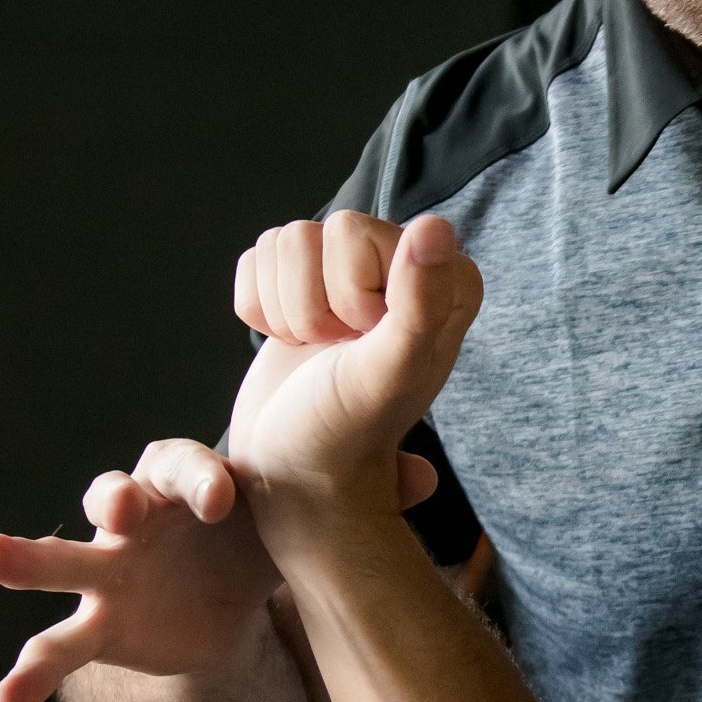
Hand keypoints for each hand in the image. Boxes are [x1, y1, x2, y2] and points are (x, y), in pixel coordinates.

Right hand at [0, 436, 428, 701]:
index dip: (203, 479)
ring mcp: (110, 575)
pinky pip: (55, 651)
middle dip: (114, 499)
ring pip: (62, 560)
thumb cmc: (261, 534)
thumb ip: (355, 499)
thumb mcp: (302, 519)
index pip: (189, 467)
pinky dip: (27, 675)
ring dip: (27, 558)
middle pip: (115, 495)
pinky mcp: (99, 628)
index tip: (227, 496)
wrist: (226, 587)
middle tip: (116, 508)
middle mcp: (139, 519)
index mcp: (190, 483)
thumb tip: (426, 480)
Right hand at [226, 211, 483, 516]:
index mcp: (445, 279)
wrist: (297, 474)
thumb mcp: (391, 373)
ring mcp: (349, 273)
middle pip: (321, 229)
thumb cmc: (349, 431)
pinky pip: (256, 258)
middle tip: (338, 353)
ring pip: (284, 240)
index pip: (360, 232)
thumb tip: (433, 227)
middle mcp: (404, 266)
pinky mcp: (299, 284)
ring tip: (317, 353)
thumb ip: (421, 303)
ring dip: (286, 309)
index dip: (349, 291)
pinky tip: (292, 345)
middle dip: (314, 304)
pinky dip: (259, 309)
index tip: (367, 342)